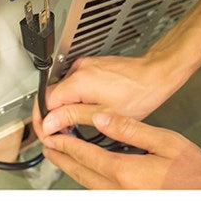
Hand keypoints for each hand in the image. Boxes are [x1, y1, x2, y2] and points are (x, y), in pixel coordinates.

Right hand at [33, 55, 179, 140]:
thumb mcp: (103, 114)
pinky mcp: (91, 66)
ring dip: (62, 107)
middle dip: (51, 116)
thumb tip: (49, 123)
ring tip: (70, 125)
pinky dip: (73, 98)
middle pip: (50, 95)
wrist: (156, 74)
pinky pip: (73, 83)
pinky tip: (82, 110)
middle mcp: (78, 70)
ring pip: (62, 89)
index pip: (45, 102)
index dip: (43, 121)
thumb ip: (72, 117)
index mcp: (78, 82)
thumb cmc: (139, 94)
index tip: (47, 134)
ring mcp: (84, 66)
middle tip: (57, 134)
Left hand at [41, 112, 200, 189]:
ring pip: (89, 186)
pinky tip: (91, 173)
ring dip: (74, 170)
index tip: (53, 136)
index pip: (86, 155)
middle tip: (49, 148)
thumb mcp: (167, 142)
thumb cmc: (199, 176)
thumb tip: (102, 120)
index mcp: (127, 172)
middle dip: (62, 159)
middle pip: (81, 174)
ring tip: (64, 158)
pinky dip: (91, 180)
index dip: (66, 145)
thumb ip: (131, 130)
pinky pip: (102, 193)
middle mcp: (120, 192)